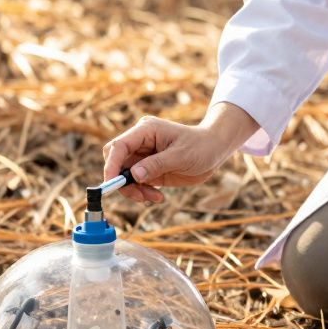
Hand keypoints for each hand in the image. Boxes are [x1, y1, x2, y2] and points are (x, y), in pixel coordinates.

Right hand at [102, 103, 259, 202]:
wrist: (215, 150)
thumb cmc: (201, 146)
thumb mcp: (181, 156)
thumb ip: (156, 165)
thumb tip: (133, 175)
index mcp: (145, 131)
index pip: (118, 146)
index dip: (111, 165)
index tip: (112, 184)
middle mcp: (141, 142)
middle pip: (117, 162)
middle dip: (122, 181)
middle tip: (138, 195)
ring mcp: (144, 156)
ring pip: (125, 176)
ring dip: (135, 190)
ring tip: (154, 197)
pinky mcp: (149, 169)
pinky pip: (136, 183)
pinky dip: (143, 192)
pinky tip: (158, 196)